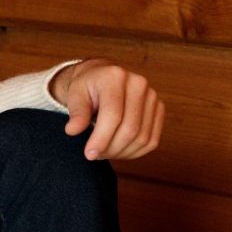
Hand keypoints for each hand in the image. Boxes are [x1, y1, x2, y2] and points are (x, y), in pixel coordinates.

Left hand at [49, 58, 164, 160]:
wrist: (101, 79)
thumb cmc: (86, 88)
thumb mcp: (74, 95)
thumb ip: (76, 112)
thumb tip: (73, 130)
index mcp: (115, 77)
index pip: (113, 115)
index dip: (101, 139)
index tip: (89, 154)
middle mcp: (139, 84)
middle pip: (130, 129)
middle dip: (110, 148)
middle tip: (94, 155)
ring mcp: (152, 97)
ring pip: (142, 138)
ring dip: (121, 152)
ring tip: (104, 152)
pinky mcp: (158, 110)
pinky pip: (151, 141)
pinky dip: (134, 152)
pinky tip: (118, 151)